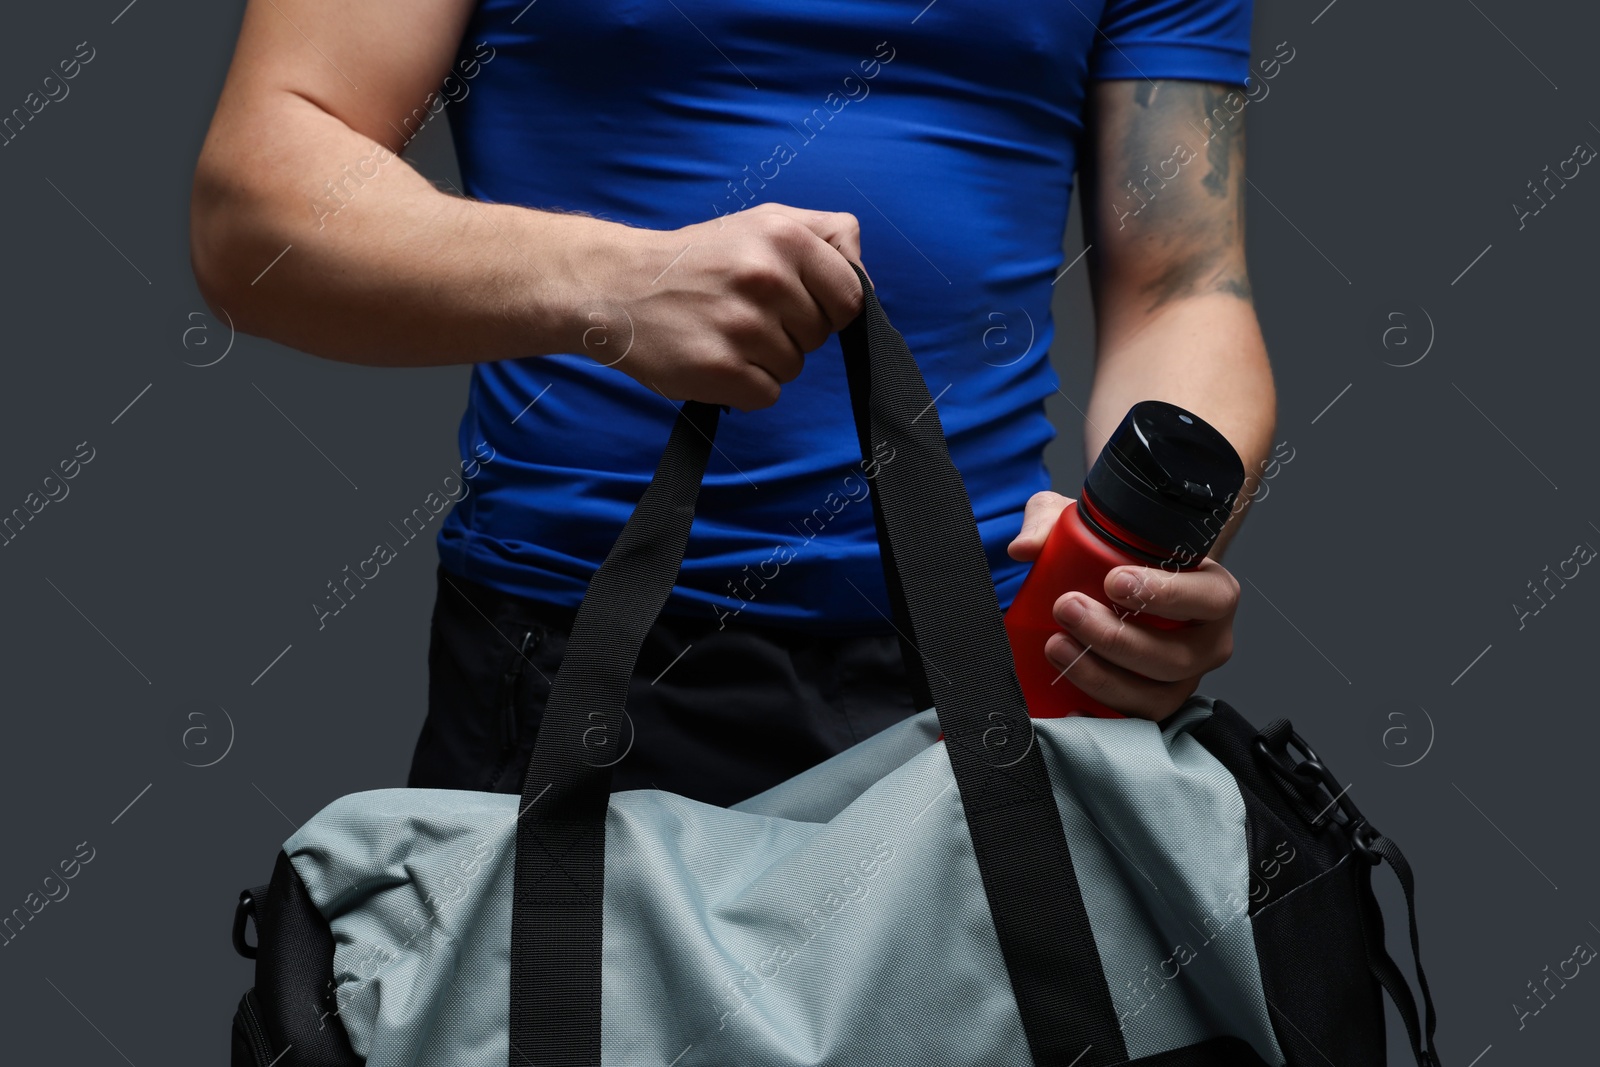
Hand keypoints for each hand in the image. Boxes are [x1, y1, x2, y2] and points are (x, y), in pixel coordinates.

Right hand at [585, 202, 867, 411]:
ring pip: (794, 367)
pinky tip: (714, 357)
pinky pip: (767, 395)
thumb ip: (827, 234)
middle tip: (743, 312)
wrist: (616, 286)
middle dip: (791, 331)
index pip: (851, 297)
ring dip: (765, 360)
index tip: (794, 303)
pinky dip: (744, 386)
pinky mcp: (720, 369)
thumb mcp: (763, 221)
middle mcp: (766, 277)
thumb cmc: (698, 259)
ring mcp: (743, 325)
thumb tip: (867, 277)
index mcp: (784, 236)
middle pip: (821, 335)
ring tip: (723, 332)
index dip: (828, 307)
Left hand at [1006, 490, 1239, 721]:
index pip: (1210, 597)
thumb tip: (1025, 548)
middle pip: (1177, 656)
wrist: (1102, 592)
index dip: (1167, 593)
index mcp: (1210, 593)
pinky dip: (1099, 716)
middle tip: (1068, 609)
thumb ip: (1052, 522)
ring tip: (1057, 646)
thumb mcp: (1083, 526)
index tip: (1114, 582)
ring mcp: (1181, 681)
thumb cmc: (1113, 557)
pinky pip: (1133, 724)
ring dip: (1102, 675)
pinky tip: (1068, 705)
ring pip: (1155, 695)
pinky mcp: (1152, 708)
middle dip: (1117, 637)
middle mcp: (1205, 643)